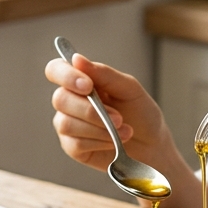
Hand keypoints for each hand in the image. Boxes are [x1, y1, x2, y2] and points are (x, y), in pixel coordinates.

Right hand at [44, 54, 170, 171]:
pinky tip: (114, 142)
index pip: (56, 70)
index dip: (65, 75)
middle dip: (91, 110)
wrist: (152, 144)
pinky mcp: (72, 147)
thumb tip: (76, 59)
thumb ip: (104, 74)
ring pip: (67, 123)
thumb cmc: (140, 113)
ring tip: (124, 131)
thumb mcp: (129, 88)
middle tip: (119, 117)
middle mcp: (69, 101)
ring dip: (99, 128)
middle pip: (60, 99)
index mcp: (80, 81)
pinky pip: (76, 144)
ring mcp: (68, 125)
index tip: (87, 86)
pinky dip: (100, 142)